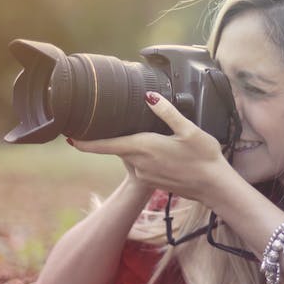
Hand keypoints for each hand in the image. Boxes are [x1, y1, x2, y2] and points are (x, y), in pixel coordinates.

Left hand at [70, 92, 232, 201]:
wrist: (214, 186)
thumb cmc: (204, 157)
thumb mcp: (189, 129)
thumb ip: (166, 112)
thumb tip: (149, 97)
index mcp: (143, 148)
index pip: (106, 145)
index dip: (84, 143)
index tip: (69, 138)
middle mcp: (139, 164)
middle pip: (117, 148)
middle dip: (112, 137)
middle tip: (112, 122)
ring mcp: (145, 175)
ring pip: (130, 156)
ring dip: (133, 146)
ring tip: (150, 135)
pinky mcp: (152, 181)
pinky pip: (140, 164)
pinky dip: (143, 156)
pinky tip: (160, 150)